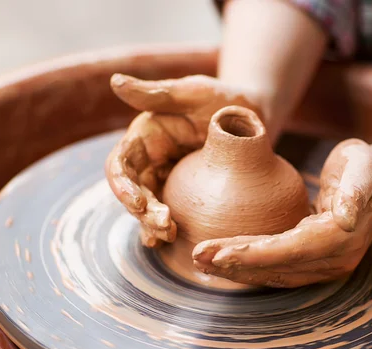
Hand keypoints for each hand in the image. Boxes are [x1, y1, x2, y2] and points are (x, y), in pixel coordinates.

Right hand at [105, 73, 261, 246]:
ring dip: (151, 224)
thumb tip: (115, 82)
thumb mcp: (194, 92)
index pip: (122, 164)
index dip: (123, 185)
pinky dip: (164, 228)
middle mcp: (151, 159)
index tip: (139, 203)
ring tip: (166, 236)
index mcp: (146, 136)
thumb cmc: (224, 99)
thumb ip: (157, 93)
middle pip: (133, 191)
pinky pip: (169, 213)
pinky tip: (168, 243)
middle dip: (141, 212)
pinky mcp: (185, 194)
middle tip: (163, 226)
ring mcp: (167, 178)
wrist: (256, 117)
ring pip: (148, 207)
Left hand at [191, 139, 371, 287]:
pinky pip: (277, 267)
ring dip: (237, 269)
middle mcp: (334, 259)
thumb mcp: (363, 167)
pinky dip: (249, 266)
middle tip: (198, 256)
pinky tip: (224, 261)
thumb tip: (346, 218)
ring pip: (274, 273)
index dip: (254, 255)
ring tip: (201, 260)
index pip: (291, 251)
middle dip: (236, 264)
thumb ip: (356, 189)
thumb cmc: (366, 167)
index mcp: (342, 238)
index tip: (218, 253)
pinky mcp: (313, 260)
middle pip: (277, 267)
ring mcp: (324, 264)